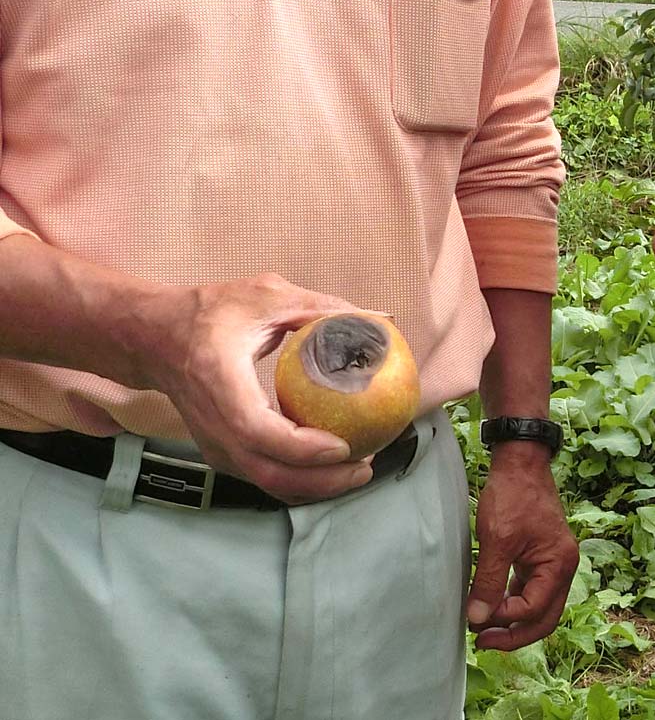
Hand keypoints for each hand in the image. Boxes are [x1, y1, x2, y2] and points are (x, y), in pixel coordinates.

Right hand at [136, 272, 376, 502]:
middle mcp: (212, 423)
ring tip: (359, 468)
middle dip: (323, 480)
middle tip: (366, 465)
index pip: (256, 430)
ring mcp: (214, 444)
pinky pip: (264, 478)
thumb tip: (375, 319)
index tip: (343, 446)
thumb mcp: (264, 295)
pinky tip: (333, 468)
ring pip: (268, 483)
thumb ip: (318, 307)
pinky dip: (301, 482)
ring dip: (317, 486)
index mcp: (218, 381)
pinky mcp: (223, 454)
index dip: (301, 448)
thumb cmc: (209, 313)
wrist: (154, 339)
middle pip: (268, 472)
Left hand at [467, 441, 578, 650]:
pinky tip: (494, 606)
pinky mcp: (541, 556)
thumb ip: (490, 582)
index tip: (476, 621)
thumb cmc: (513, 494)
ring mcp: (553, 562)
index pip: (534, 609)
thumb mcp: (497, 540)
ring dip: (513, 621)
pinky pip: (531, 590)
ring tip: (483, 629)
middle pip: (544, 617)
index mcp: (559, 564)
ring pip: (538, 607)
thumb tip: (478, 618)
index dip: (505, 621)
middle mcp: (563, 566)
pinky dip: (514, 602)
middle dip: (514, 634)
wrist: (520, 461)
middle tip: (482, 642)